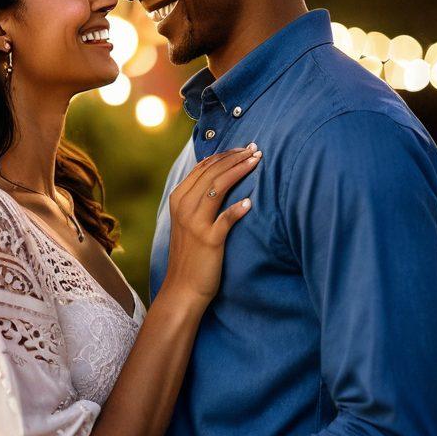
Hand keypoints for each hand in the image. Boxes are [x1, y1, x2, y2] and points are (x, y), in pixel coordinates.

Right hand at [163, 144, 260, 306]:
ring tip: (257, 161)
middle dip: (236, 157)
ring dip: (239, 171)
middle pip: (212, 172)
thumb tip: (220, 175)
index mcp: (178, 198)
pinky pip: (225, 219)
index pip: (203, 167)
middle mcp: (184, 207)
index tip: (244, 148)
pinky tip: (250, 202)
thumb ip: (199, 198)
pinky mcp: (209, 240)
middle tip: (256, 149)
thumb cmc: (191, 253)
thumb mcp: (188, 220)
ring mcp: (195, 223)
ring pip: (218, 187)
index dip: (225, 154)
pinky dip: (238, 209)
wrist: (183, 287)